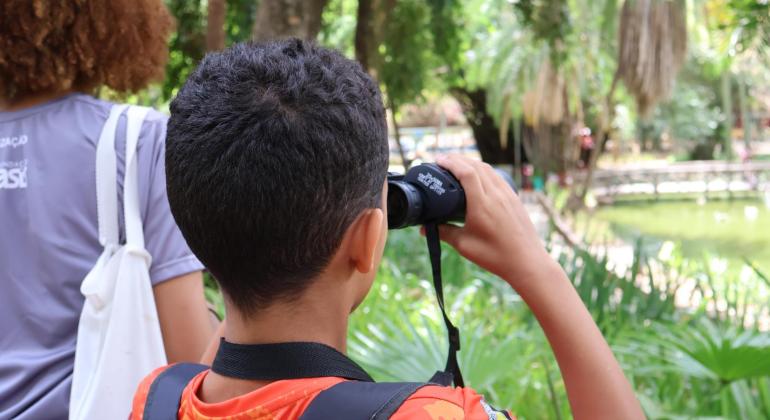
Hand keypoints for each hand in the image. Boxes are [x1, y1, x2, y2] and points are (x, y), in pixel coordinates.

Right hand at [434, 154, 556, 290]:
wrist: (527, 262)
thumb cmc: (496, 256)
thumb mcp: (465, 245)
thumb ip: (444, 233)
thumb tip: (424, 229)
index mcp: (482, 204)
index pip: (466, 172)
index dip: (451, 163)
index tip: (438, 160)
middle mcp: (496, 195)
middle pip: (476, 165)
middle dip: (458, 159)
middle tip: (443, 160)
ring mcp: (508, 195)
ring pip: (488, 169)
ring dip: (471, 162)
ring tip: (457, 164)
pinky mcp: (514, 199)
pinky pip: (497, 177)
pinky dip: (484, 170)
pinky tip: (478, 176)